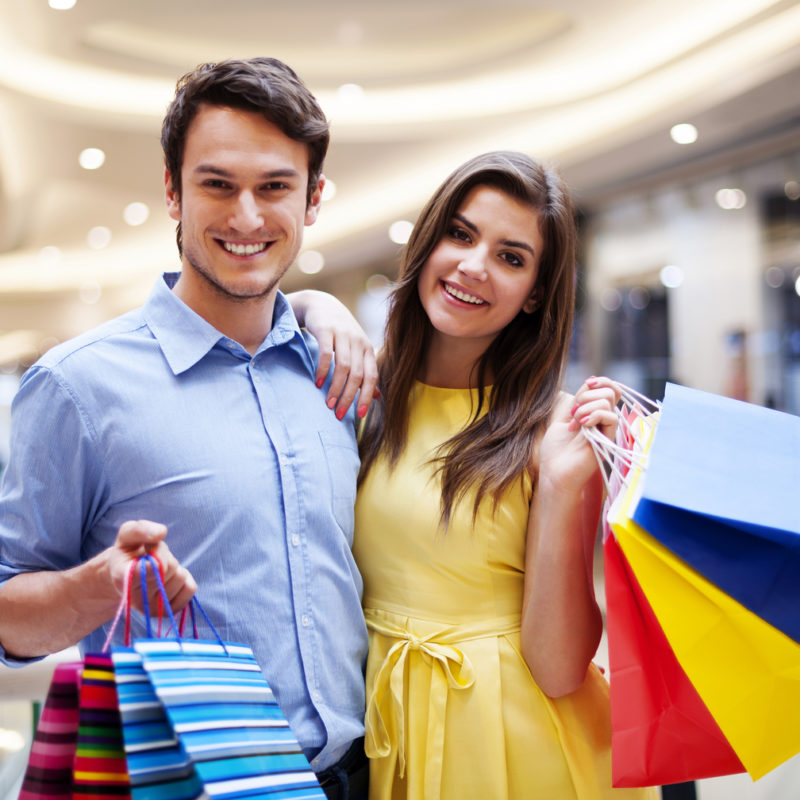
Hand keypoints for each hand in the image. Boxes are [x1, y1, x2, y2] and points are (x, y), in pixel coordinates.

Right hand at [112, 520, 195, 615]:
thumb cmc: (127, 553)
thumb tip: (161, 532)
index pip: (151, 568)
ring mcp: (152, 608)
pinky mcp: (167, 612)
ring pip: (181, 577)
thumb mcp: (127, 534)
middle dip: (165, 556)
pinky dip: (185, 579)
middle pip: (170, 567)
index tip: (149, 548)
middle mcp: (136, 598)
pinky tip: (169, 579)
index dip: (157, 555)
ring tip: (157, 569)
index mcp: (122, 577)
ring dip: (174, 568)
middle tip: (151, 558)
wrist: (123, 577)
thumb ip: (141, 529)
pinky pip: (190, 588)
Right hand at [288, 290, 378, 419]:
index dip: (366, 397)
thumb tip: (377, 397)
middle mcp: (358, 342)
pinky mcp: (326, 330)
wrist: (322, 305)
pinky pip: (326, 354)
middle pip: (357, 375)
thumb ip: (365, 371)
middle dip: (348, 397)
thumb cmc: (340, 332)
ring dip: (336, 388)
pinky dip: (323, 370)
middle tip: (339, 414)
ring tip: (328, 404)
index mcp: (368, 349)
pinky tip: (318, 383)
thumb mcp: (356, 350)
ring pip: (343, 367)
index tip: (359, 415)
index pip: (372, 377)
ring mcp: (343, 335)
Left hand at [539, 377, 619, 491]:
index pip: (608, 388)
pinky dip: (593, 414)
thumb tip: (590, 383)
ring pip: (608, 402)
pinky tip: (581, 425)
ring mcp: (606, 430)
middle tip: (573, 411)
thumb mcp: (563, 418)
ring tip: (574, 421)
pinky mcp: (608, 441)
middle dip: (587, 394)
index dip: (599, 382)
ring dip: (586, 406)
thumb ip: (577, 401)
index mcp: (594, 414)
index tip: (585, 384)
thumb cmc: (556, 450)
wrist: (554, 473)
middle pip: (610, 391)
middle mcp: (603, 421)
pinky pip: (610, 418)